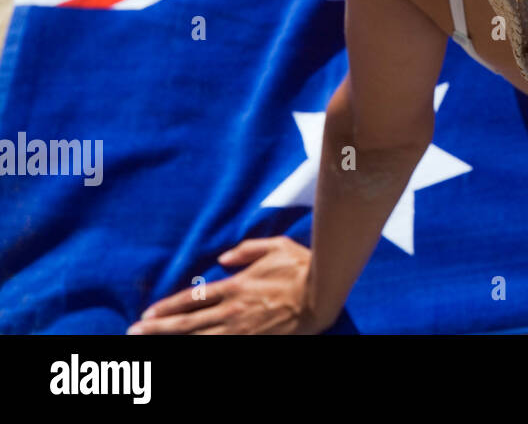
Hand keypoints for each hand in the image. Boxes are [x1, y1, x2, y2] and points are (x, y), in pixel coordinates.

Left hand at [129, 237, 327, 334]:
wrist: (322, 294)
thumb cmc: (302, 267)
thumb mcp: (275, 246)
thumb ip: (247, 249)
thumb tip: (222, 258)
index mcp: (235, 286)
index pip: (192, 299)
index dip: (167, 307)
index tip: (148, 314)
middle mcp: (232, 310)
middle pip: (187, 322)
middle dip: (157, 328)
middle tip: (133, 332)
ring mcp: (241, 329)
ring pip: (198, 339)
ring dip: (172, 341)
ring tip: (149, 344)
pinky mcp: (253, 341)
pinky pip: (221, 347)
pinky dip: (201, 349)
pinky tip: (187, 352)